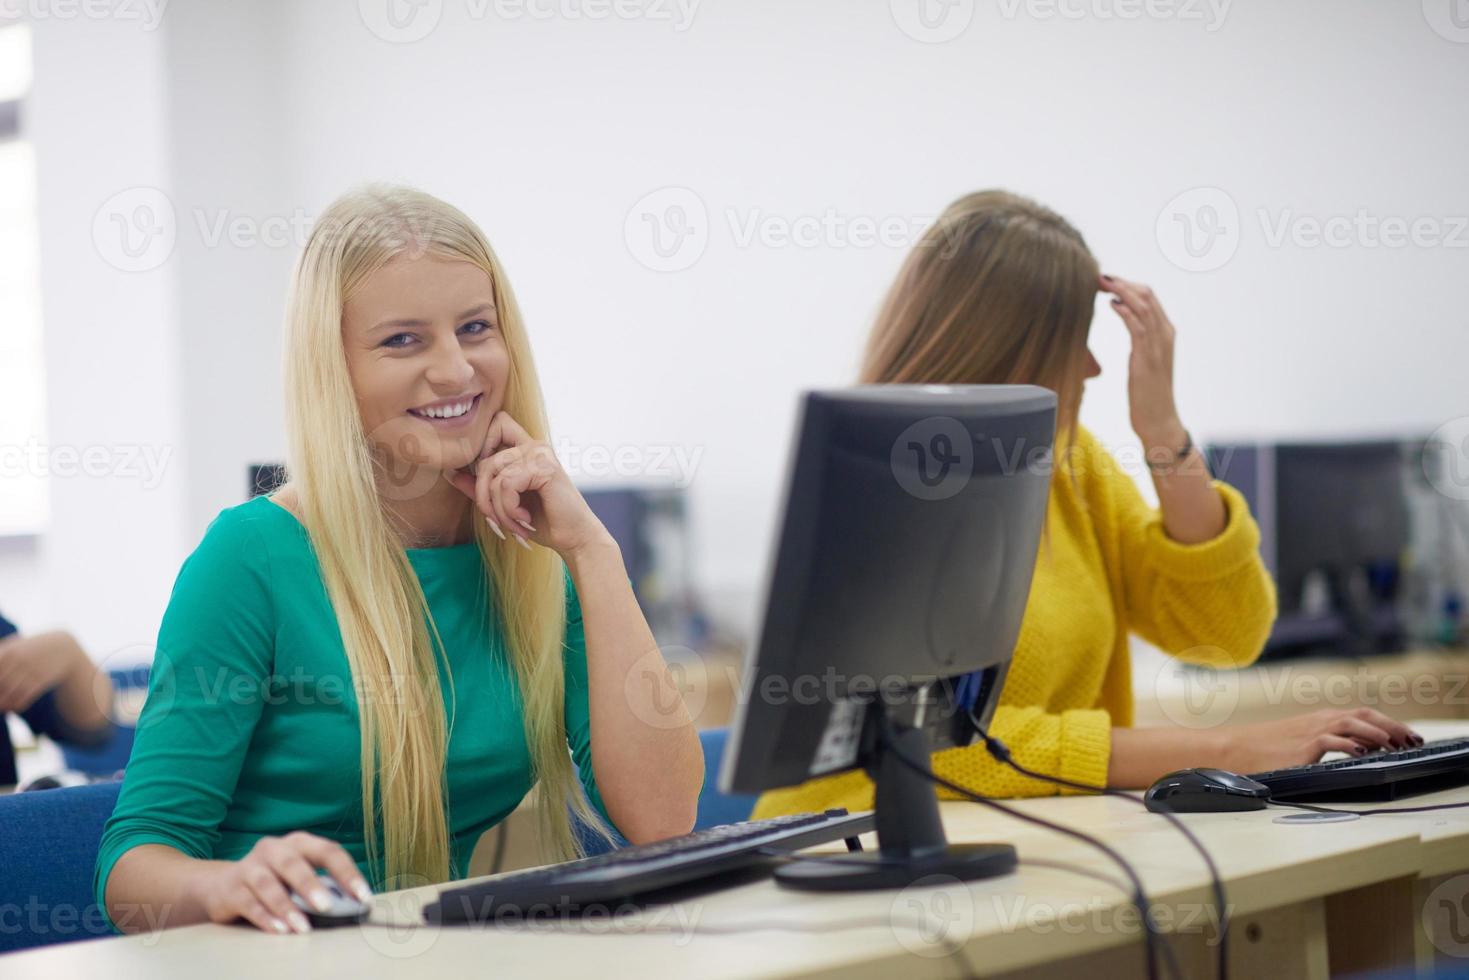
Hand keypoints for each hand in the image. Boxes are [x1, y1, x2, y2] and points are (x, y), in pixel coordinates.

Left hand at [0, 633, 74, 712]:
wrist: (63, 647)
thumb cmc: (32, 646)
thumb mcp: (15, 643)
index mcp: (8, 651)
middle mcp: (19, 660)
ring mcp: (31, 670)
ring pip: (11, 692)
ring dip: (3, 704)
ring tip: (1, 708)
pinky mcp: (42, 679)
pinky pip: (26, 696)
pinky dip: (18, 705)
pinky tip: (13, 708)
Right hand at [192, 832, 371, 934]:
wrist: (221, 885)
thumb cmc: (274, 880)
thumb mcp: (297, 877)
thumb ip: (320, 886)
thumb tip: (351, 907)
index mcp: (298, 842)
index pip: (328, 851)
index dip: (347, 872)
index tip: (363, 896)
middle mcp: (273, 849)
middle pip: (294, 863)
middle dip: (311, 885)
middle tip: (327, 906)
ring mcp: (249, 867)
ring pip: (268, 884)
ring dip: (286, 906)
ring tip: (302, 927)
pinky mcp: (231, 889)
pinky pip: (249, 903)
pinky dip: (265, 918)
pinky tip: (279, 931)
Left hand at [446, 411, 611, 557]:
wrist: (574, 539)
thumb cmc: (542, 521)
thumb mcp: (504, 504)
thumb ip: (481, 487)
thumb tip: (450, 473)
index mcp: (526, 449)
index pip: (497, 422)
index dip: (482, 443)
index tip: (487, 480)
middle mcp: (534, 446)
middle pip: (485, 460)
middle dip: (483, 498)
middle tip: (496, 522)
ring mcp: (540, 454)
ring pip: (494, 477)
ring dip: (499, 510)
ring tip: (514, 526)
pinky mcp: (544, 468)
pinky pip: (506, 485)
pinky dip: (510, 510)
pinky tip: (525, 521)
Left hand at [1099, 274, 1186, 451]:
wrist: (1159, 420)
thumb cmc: (1147, 392)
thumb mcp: (1144, 357)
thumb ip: (1139, 334)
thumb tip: (1123, 312)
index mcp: (1165, 332)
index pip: (1149, 296)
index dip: (1128, 283)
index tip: (1106, 278)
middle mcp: (1165, 335)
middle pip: (1147, 295)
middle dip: (1123, 282)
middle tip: (1100, 275)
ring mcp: (1158, 346)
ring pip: (1143, 306)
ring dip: (1122, 291)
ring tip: (1102, 282)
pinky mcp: (1147, 359)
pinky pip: (1138, 327)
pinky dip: (1125, 312)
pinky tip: (1111, 304)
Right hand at [1218, 708, 1421, 773]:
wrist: (1234, 748)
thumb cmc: (1264, 747)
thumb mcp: (1300, 740)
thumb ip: (1326, 740)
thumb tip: (1357, 749)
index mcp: (1322, 719)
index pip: (1364, 715)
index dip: (1390, 724)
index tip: (1409, 736)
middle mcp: (1320, 721)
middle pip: (1365, 715)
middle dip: (1393, 726)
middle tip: (1413, 740)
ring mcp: (1311, 732)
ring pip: (1352, 723)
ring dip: (1378, 733)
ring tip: (1396, 745)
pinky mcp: (1303, 746)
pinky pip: (1331, 740)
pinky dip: (1349, 744)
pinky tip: (1362, 751)